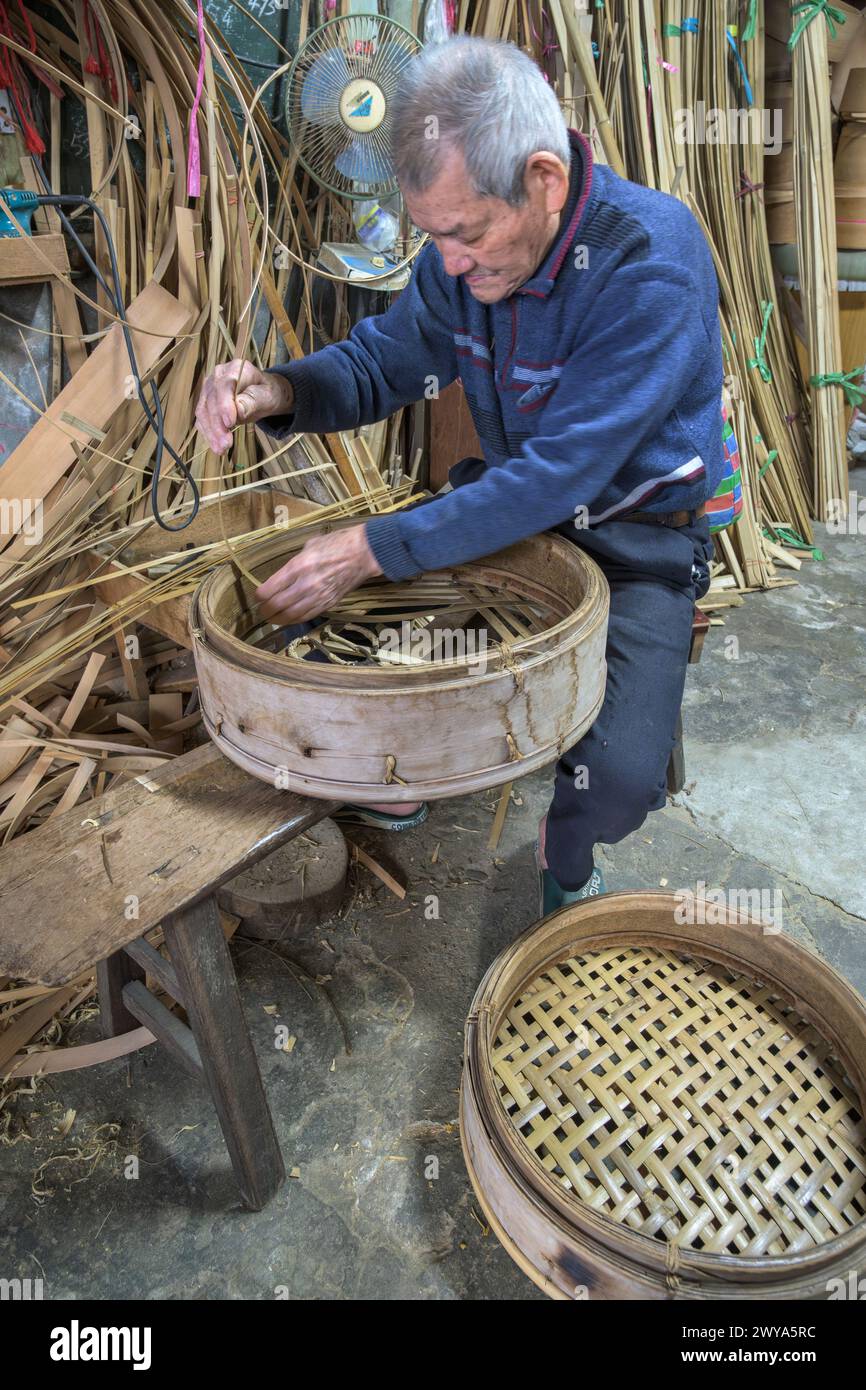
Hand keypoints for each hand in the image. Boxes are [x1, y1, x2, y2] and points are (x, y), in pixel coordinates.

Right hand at [195, 359, 293, 453]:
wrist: (264, 395)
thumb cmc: (267, 393)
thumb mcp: (267, 396)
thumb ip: (252, 402)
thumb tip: (237, 413)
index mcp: (235, 368)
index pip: (224, 385)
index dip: (224, 404)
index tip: (229, 423)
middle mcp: (218, 376)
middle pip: (211, 400)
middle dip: (217, 424)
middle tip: (226, 444)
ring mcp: (209, 389)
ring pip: (203, 411)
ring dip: (211, 432)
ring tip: (221, 449)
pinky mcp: (206, 404)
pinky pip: (203, 420)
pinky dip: (208, 434)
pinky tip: (216, 446)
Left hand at [255, 525, 382, 624]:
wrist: (363, 553)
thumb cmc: (336, 543)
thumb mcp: (309, 546)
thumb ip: (294, 563)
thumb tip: (283, 576)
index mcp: (298, 566)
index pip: (269, 590)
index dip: (259, 596)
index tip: (258, 596)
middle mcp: (305, 584)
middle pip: (277, 605)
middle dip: (266, 610)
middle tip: (261, 611)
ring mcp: (318, 596)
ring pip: (291, 615)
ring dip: (278, 619)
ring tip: (272, 619)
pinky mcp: (328, 603)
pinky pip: (307, 616)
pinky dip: (295, 620)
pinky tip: (289, 619)